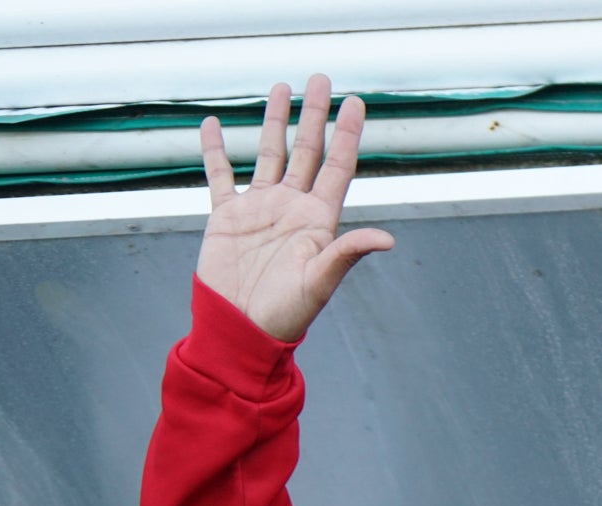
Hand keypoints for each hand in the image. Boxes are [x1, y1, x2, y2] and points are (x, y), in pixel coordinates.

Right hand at [196, 75, 392, 341]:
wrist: (241, 331)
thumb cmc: (285, 315)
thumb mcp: (320, 283)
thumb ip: (346, 255)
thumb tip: (387, 239)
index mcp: (317, 220)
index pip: (337, 166)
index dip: (347, 134)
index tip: (356, 102)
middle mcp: (292, 208)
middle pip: (306, 150)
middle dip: (314, 115)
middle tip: (321, 78)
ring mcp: (260, 210)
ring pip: (268, 154)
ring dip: (273, 121)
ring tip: (280, 88)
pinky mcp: (227, 219)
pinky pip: (220, 176)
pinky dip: (215, 151)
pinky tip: (214, 125)